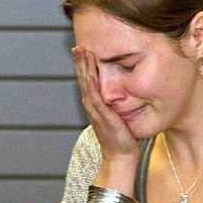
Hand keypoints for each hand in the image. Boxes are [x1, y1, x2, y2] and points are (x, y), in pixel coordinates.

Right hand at [72, 46, 139, 160]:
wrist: (121, 156)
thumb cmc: (122, 137)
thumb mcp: (119, 114)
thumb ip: (117, 102)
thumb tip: (125, 91)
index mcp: (95, 103)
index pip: (87, 79)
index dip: (84, 65)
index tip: (83, 49)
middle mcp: (91, 105)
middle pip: (83, 78)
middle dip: (80, 61)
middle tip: (77, 46)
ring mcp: (94, 110)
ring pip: (86, 84)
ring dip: (82, 67)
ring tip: (80, 52)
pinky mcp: (102, 115)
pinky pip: (94, 96)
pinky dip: (90, 82)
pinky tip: (89, 72)